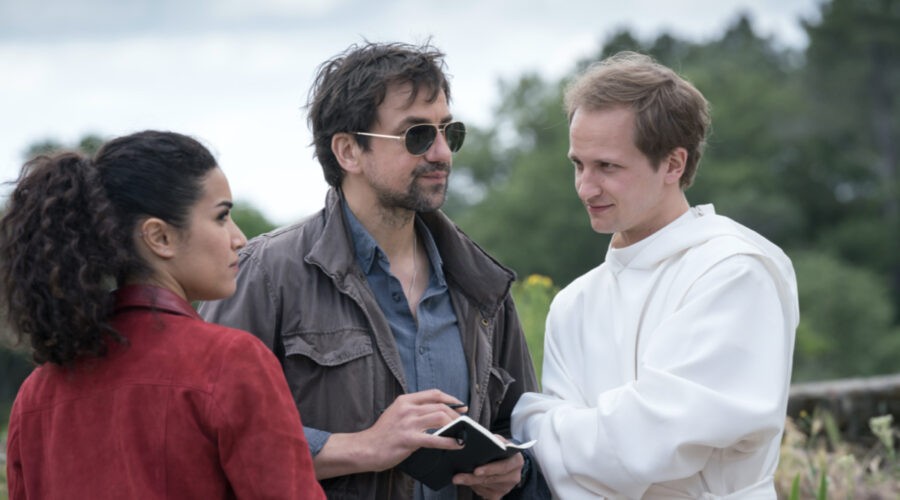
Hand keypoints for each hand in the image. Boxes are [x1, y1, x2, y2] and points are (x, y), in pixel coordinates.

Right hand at [315, 389, 465, 477]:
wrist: (365, 448)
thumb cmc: (382, 434)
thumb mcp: (396, 413)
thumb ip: (413, 410)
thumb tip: (434, 412)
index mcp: (405, 400)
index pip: (434, 394)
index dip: (451, 398)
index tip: (461, 405)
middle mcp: (407, 409)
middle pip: (440, 405)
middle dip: (456, 414)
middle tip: (463, 422)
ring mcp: (408, 423)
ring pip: (440, 417)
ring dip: (455, 425)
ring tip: (461, 433)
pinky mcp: (409, 439)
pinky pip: (435, 439)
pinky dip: (449, 441)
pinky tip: (457, 444)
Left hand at [451, 444, 523, 499]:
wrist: (508, 461)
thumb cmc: (501, 449)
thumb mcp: (500, 441)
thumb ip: (493, 441)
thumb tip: (477, 439)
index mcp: (517, 461)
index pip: (503, 467)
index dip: (490, 469)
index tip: (476, 470)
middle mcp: (514, 476)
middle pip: (491, 479)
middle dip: (472, 478)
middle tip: (457, 477)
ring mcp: (507, 488)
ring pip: (485, 487)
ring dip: (471, 483)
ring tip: (459, 477)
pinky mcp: (499, 495)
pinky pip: (484, 494)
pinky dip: (474, 488)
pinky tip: (469, 482)